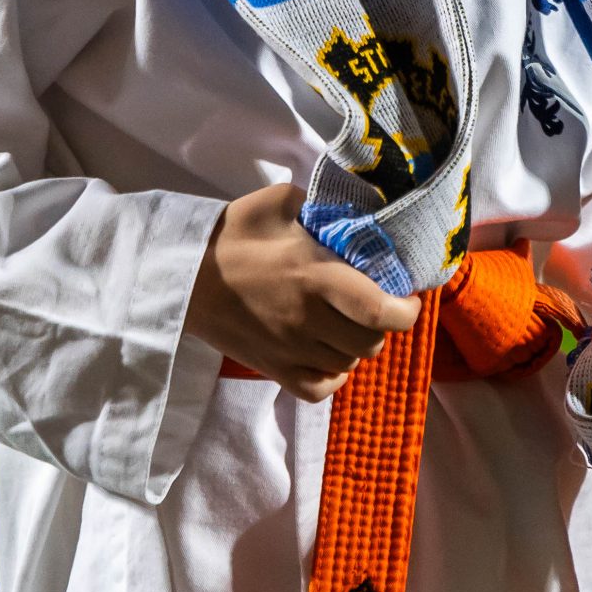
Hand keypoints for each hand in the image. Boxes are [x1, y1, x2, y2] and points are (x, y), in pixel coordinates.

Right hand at [188, 184, 420, 401]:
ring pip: (348, 364)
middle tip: (375, 305)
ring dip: (357, 346)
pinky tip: (329, 354)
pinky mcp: (272, 369)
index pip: (379, 310)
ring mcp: (289, 349)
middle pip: (370, 342)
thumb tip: (354, 208)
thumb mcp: (279, 202)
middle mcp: (307, 319)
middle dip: (382, 325)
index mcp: (313, 276)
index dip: (406, 311)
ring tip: (348, 324)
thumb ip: (321, 206)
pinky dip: (333, 375)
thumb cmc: (233, 234)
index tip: (408, 298)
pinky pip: (319, 388)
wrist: (183, 273)